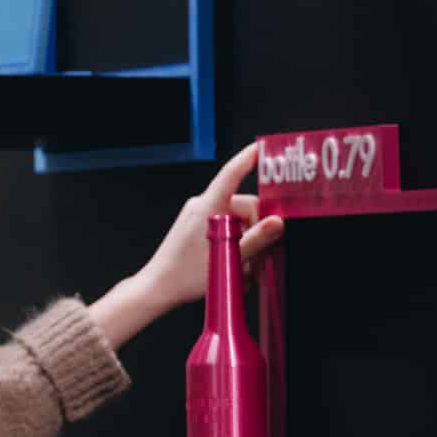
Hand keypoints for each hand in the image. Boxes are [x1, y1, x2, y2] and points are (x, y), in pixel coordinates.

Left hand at [87, 142, 284, 350]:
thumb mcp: (229, 258)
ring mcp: (199, 215)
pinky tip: (233, 264)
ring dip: (245, 243)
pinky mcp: (197, 226)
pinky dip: (234, 244)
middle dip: (255, 231)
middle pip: (244, 207)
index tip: (261, 149)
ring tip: (242, 268)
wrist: (159, 286)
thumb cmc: (186, 275)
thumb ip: (256, 239)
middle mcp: (203, 205)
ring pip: (237, 221)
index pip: (232, 174)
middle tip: (258, 256)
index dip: (248, 159)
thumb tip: (277, 223)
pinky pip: (225, 228)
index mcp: (208, 207)